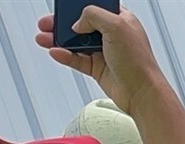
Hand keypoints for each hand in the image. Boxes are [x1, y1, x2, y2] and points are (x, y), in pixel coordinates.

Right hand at [35, 7, 166, 115]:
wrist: (141, 93)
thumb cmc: (139, 61)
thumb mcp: (116, 26)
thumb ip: (94, 16)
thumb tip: (78, 23)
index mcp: (121, 20)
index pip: (96, 8)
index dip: (79, 9)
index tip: (64, 10)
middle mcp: (113, 35)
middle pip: (82, 25)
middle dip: (62, 24)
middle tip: (46, 24)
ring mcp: (105, 52)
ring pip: (77, 43)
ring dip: (59, 40)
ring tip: (43, 39)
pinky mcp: (99, 69)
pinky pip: (77, 60)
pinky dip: (65, 56)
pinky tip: (55, 52)